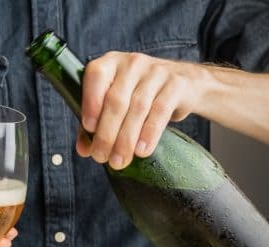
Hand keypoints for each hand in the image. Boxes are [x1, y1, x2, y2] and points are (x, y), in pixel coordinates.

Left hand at [76, 51, 204, 169]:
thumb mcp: (119, 103)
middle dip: (107, 133)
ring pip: (137, 108)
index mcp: (111, 63)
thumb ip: (97, 123)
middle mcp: (133, 63)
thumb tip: (83, 149)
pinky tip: (142, 151)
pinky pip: (160, 111)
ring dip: (126, 139)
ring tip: (120, 161)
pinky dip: (149, 134)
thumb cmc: (142, 95)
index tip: (88, 128)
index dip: (90, 102)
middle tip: (101, 157)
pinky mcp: (176, 85)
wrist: (185, 84)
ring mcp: (156, 72)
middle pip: (116, 100)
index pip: (97, 76)